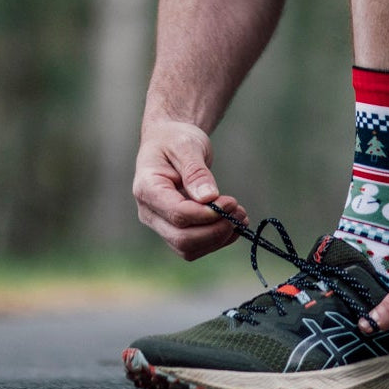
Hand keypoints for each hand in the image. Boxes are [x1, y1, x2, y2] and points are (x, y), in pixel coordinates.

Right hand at [132, 118, 247, 260]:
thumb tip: (209, 198)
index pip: (177, 213)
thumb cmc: (175, 140)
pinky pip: (194, 246)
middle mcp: (149, 212)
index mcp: (147, 189)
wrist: (168, 142)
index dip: (207, 214)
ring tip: (241, 217)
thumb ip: (195, 171)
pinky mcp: (173, 229)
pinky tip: (234, 225)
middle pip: (182, 238)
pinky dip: (216, 240)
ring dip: (218, 238)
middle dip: (215, 230)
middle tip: (239, 212)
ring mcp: (160, 223)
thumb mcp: (186, 146)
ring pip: (188, 248)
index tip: (231, 202)